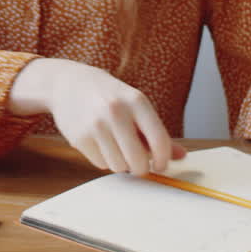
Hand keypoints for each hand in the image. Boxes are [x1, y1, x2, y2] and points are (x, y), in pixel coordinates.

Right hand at [9, 58, 185, 174]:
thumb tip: (181, 156)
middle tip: (139, 163)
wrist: (68, 83)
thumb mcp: (135, 105)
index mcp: (136, 101)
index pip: (159, 141)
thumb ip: (156, 132)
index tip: (161, 165)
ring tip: (116, 146)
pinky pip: (101, 164)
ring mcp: (95, 125)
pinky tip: (99, 142)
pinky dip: (104, 159)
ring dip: (121, 163)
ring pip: (119, 166)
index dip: (164, 160)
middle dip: (141, 168)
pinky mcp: (79, 138)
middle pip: (138, 162)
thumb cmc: (109, 96)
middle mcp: (116, 112)